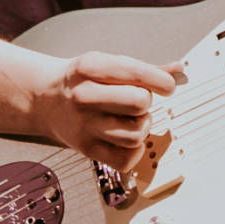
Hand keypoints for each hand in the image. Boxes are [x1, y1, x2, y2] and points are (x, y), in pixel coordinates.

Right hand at [32, 52, 181, 168]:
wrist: (45, 100)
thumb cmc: (82, 81)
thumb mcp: (106, 65)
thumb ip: (143, 69)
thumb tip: (179, 71)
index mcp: (89, 68)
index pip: (136, 73)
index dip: (162, 81)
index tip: (167, 86)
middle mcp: (84, 96)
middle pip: (140, 102)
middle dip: (147, 102)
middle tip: (138, 101)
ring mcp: (84, 125)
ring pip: (137, 133)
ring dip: (142, 126)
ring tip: (131, 119)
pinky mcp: (86, 149)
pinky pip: (126, 159)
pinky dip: (134, 151)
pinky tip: (126, 137)